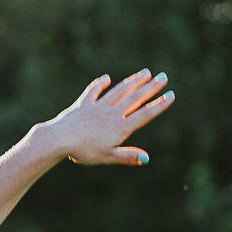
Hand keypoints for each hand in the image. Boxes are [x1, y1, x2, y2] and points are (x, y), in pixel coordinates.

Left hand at [37, 69, 174, 165]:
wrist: (60, 139)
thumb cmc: (84, 151)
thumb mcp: (108, 157)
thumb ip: (128, 156)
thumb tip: (147, 158)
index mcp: (120, 127)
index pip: (144, 114)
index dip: (159, 105)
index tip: (171, 95)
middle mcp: (112, 113)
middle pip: (135, 98)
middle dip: (151, 87)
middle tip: (163, 77)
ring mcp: (97, 107)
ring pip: (119, 91)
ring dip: (132, 81)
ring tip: (145, 73)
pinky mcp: (83, 104)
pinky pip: (93, 92)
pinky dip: (100, 84)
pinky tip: (106, 78)